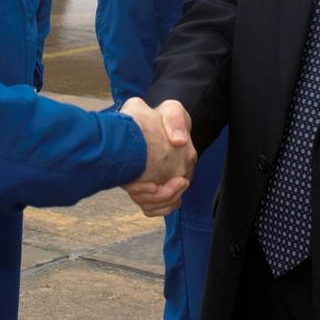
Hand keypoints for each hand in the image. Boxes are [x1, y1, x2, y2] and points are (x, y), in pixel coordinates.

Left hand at [120, 98, 195, 216]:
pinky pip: (156, 208)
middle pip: (168, 201)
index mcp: (186, 159)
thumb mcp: (171, 110)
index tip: (142, 184)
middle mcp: (181, 174)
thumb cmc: (163, 116)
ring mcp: (170, 182)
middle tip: (132, 186)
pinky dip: (148, 206)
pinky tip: (135, 193)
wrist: (155, 120)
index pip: (176, 187)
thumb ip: (176, 120)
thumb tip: (179, 141)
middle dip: (149, 196)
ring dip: (147, 201)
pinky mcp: (159, 187)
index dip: (157, 191)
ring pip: (162, 207)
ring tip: (132, 188)